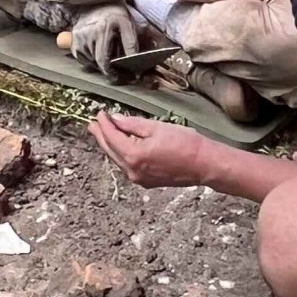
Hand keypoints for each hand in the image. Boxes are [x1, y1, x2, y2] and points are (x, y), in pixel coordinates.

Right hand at [70, 2, 146, 73]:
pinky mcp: (73, 41)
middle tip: (118, 69)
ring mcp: (78, 38)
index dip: (111, 72)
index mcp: (101, 30)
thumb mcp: (128, 24)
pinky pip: (82, 58)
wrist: (97, 2)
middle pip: (96, 62)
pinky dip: (91, 59)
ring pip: (90, 62)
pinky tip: (98, 51)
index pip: (103, 59)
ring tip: (109, 55)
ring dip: (100, 64)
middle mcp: (86, 35)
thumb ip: (131, 43)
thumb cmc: (115, 13)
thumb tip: (133, 60)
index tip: (119, 77)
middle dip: (108, 68)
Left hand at [91, 110, 214, 189]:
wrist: (204, 164)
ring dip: (110, 146)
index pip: (112, 137)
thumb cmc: (185, 143)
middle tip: (93, 125)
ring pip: (117, 160)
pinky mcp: (146, 182)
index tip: (101, 114)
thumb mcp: (157, 127)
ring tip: (103, 134)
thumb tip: (116, 119)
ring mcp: (138, 178)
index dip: (104, 124)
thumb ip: (133, 124)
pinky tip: (121, 147)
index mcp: (134, 155)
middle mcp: (132, 170)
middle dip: (101, 136)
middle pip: (110, 150)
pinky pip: (127, 166)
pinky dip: (121, 155)